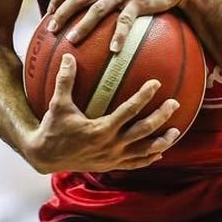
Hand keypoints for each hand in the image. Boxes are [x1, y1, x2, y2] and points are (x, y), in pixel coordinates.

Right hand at [23, 53, 181, 173]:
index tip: (156, 83)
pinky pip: (134, 164)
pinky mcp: (110, 166)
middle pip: (143, 131)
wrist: (45, 157)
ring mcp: (112, 158)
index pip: (129, 110)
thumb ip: (65, 80)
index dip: (144, 96)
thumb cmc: (52, 128)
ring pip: (143, 151)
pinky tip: (159, 152)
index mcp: (100, 129)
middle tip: (174, 103)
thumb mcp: (57, 104)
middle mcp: (110, 146)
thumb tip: (69, 55)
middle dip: (161, 117)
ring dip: (161, 141)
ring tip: (176, 131)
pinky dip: (148, 158)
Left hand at [47, 0, 193, 52]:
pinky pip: (126, 21)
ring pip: (98, 9)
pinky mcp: (139, 2)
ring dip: (83, 25)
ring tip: (72, 40)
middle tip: (51, 29)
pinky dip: (118, 35)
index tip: (48, 13)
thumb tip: (92, 0)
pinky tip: (114, 50)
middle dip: (62, 13)